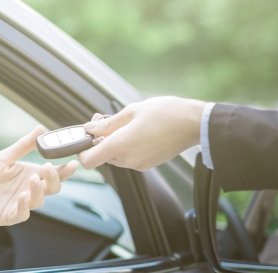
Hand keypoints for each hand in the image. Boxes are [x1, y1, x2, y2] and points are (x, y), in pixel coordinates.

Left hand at [0, 126, 77, 225]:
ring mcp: (20, 203)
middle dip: (54, 179)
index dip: (65, 170)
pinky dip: (25, 205)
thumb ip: (23, 146)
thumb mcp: (3, 157)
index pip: (53, 174)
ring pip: (39, 200)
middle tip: (47, 169)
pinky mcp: (9, 215)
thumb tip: (41, 129)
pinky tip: (23, 195)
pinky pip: (22, 213)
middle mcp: (28, 189)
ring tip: (32, 179)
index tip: (72, 163)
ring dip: (38, 190)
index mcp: (29, 174)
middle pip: (51, 188)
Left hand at [78, 96, 205, 169]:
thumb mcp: (131, 111)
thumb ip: (107, 123)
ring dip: (114, 143)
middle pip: (101, 156)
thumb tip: (89, 129)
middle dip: (100, 140)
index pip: (88, 161)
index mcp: (120, 145)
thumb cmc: (165, 113)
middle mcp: (127, 159)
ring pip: (114, 157)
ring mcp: (139, 164)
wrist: (195, 124)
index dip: (82, 150)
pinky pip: (128, 158)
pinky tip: (137, 132)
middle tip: (106, 120)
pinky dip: (127, 147)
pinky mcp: (148, 165)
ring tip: (125, 124)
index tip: (86, 137)